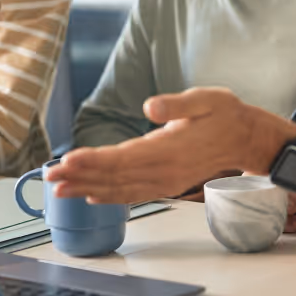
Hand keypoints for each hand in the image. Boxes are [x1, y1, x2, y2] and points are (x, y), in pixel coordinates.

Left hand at [46, 88, 288, 204]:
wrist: (246, 139)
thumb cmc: (225, 114)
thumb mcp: (206, 98)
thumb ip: (177, 103)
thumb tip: (149, 107)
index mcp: (170, 148)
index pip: (123, 157)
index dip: (93, 161)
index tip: (67, 161)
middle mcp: (165, 170)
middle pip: (115, 177)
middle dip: (80, 177)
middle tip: (50, 178)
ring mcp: (166, 180)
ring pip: (120, 189)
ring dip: (88, 189)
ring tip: (60, 189)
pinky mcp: (167, 184)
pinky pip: (134, 194)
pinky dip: (110, 197)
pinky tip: (91, 196)